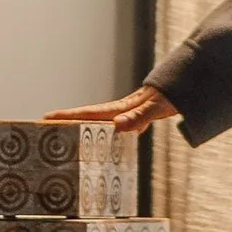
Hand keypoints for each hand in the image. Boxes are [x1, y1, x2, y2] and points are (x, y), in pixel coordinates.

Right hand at [42, 85, 180, 137]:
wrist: (187, 85)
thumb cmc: (172, 96)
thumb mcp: (156, 107)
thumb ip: (139, 116)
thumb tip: (118, 126)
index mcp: (120, 109)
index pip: (89, 113)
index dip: (68, 116)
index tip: (47, 118)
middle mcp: (121, 111)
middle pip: (89, 117)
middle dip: (67, 121)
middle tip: (44, 127)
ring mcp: (128, 115)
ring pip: (100, 123)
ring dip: (84, 128)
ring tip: (64, 137)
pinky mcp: (137, 119)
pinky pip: (116, 130)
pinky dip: (106, 136)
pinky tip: (106, 146)